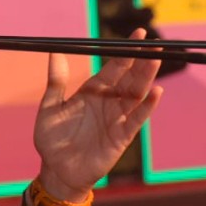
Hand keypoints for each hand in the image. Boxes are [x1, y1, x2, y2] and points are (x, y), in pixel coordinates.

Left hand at [33, 28, 162, 201]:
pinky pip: (136, 119)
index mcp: (92, 91)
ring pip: (136, 95)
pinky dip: (147, 106)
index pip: (114, 66)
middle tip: (153, 44)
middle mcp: (108, 102)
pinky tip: (156, 92)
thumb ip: (56, 82)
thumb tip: (54, 52)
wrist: (56, 171)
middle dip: (141, 61)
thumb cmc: (51, 141)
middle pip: (129, 78)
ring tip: (156, 61)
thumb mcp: (49, 108)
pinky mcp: (121, 136)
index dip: (126, 51)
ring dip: (146, 78)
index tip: (138, 34)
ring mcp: (116, 119)